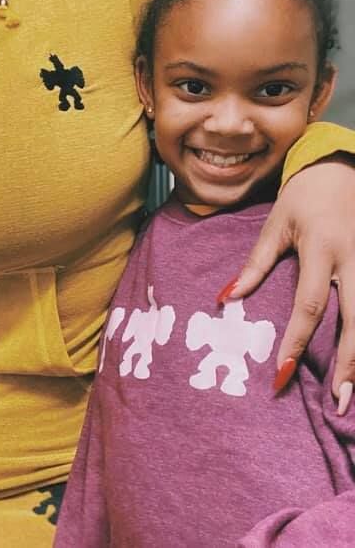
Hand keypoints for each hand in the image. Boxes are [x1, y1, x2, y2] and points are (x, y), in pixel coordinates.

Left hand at [229, 157, 354, 405]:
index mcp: (321, 250)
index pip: (308, 305)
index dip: (295, 341)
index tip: (281, 373)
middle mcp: (353, 260)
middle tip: (338, 401)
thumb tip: (227, 298)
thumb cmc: (303, 197)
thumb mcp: (274, 225)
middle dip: (349, 363)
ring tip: (352, 391)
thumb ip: (255, 264)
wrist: (341, 168)